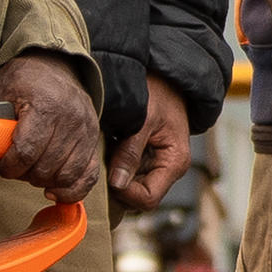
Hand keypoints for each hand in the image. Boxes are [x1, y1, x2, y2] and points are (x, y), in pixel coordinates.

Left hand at [0, 54, 102, 206]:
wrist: (53, 65)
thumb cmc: (22, 81)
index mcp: (45, 102)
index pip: (25, 152)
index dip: (7, 166)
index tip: (1, 163)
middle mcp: (70, 116)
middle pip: (45, 168)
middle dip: (23, 174)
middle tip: (14, 164)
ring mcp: (86, 129)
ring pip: (66, 175)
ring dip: (44, 181)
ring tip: (31, 170)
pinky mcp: (93, 139)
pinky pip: (88, 176)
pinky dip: (72, 189)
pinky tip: (55, 188)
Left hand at [107, 76, 192, 209]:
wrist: (163, 72)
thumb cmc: (157, 91)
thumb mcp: (143, 119)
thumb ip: (130, 152)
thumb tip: (116, 184)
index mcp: (174, 163)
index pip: (148, 199)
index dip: (125, 194)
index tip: (105, 177)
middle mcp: (167, 168)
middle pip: (138, 198)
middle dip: (116, 188)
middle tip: (97, 169)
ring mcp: (155, 163)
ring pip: (129, 187)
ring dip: (112, 177)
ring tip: (101, 156)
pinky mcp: (143, 156)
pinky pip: (125, 173)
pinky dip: (112, 166)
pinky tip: (104, 150)